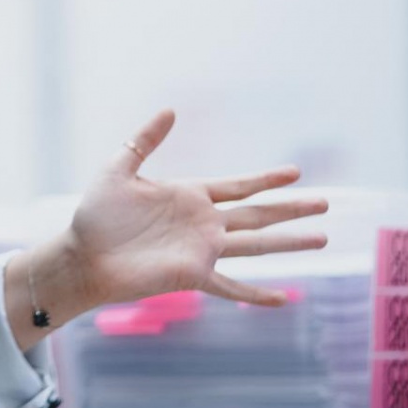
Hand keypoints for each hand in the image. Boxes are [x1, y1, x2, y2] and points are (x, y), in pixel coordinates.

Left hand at [66, 110, 328, 308]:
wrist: (82, 255)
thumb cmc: (96, 214)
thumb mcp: (119, 167)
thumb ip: (144, 139)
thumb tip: (171, 109)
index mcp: (189, 195)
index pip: (238, 186)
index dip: (266, 179)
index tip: (295, 172)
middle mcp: (202, 223)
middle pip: (257, 214)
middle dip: (291, 208)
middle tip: (325, 202)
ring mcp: (201, 250)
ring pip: (256, 245)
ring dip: (288, 242)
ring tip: (323, 237)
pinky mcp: (192, 276)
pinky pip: (231, 286)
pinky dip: (256, 295)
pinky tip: (284, 298)